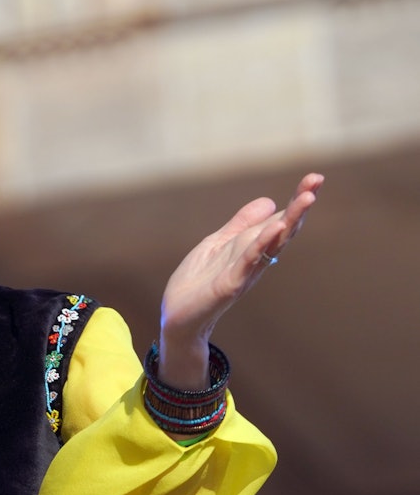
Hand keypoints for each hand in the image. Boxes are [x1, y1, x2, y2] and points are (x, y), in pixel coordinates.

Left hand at [157, 172, 322, 387]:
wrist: (177, 315)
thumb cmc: (198, 282)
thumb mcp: (218, 244)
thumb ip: (241, 224)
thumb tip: (270, 201)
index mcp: (252, 247)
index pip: (280, 220)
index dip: (296, 200)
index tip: (315, 178)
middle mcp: (255, 259)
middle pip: (283, 228)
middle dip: (300, 205)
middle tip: (318, 180)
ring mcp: (244, 272)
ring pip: (272, 242)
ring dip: (290, 220)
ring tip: (308, 198)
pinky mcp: (230, 284)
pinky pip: (249, 261)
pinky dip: (262, 244)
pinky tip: (275, 227)